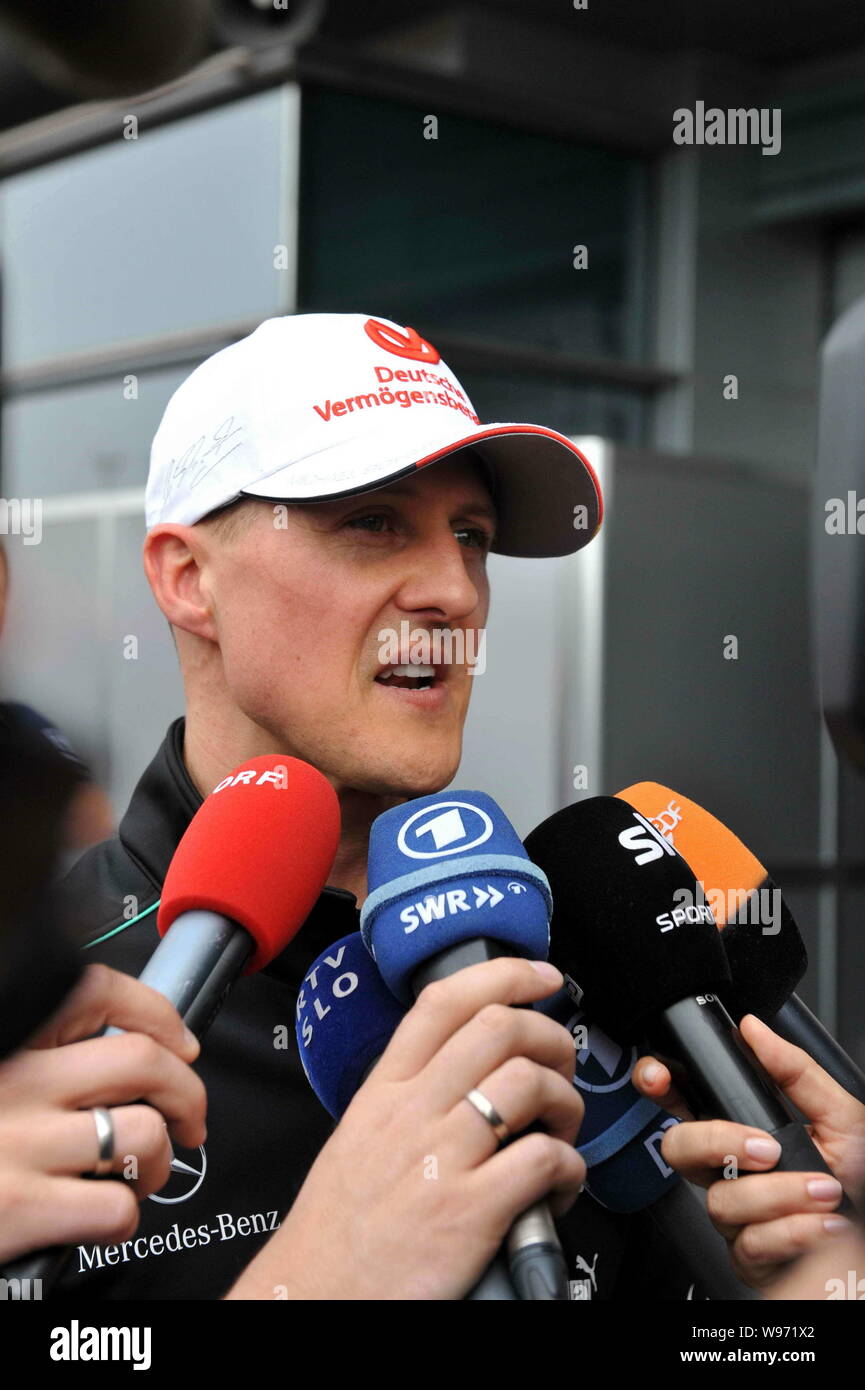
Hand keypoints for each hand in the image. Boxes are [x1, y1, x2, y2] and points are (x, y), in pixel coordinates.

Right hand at [0, 963, 206, 1261]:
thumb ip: (37, 1058)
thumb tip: (122, 1048)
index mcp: (8, 1044)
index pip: (97, 991)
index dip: (157, 1012)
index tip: (180, 1043)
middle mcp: (15, 1084)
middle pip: (142, 1061)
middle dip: (187, 1093)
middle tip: (189, 1120)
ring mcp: (20, 1145)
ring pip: (142, 1134)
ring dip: (159, 1162)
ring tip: (141, 1175)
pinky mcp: (21, 1209)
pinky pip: (117, 1207)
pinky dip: (125, 1218)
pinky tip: (101, 1219)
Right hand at [227, 957, 583, 1299]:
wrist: (316, 1295)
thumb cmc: (341, 1226)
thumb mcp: (359, 1135)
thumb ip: (407, 1095)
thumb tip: (466, 1068)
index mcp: (384, 1090)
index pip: (443, 1002)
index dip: (504, 974)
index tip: (541, 976)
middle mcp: (412, 1112)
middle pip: (498, 1028)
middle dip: (550, 1035)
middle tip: (562, 1063)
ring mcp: (441, 1158)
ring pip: (526, 1083)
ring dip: (566, 1100)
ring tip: (562, 1129)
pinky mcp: (470, 1211)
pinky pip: (543, 1159)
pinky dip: (571, 1167)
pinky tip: (560, 1185)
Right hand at [631, 1013, 864, 1288]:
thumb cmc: (859, 1175)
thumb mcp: (840, 1114)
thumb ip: (795, 1070)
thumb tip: (753, 1029)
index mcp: (741, 1127)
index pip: (680, 1099)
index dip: (658, 1083)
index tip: (661, 1078)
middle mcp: (729, 1170)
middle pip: (679, 1148)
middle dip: (717, 1142)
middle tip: (768, 1149)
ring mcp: (735, 1216)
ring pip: (720, 1201)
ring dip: (780, 1195)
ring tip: (825, 1192)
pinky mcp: (748, 1258)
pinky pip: (748, 1245)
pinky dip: (793, 1231)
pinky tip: (822, 1224)